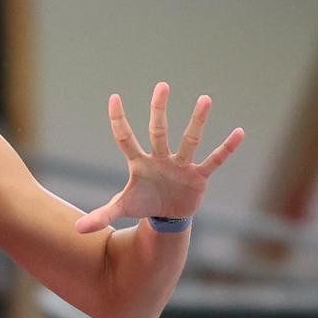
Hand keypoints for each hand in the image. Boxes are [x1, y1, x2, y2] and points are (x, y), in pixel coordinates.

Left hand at [76, 82, 243, 234]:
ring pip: (188, 140)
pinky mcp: (198, 176)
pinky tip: (239, 133)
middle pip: (158, 131)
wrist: (166, 215)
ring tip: (205, 99)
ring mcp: (180, 165)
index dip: (119, 120)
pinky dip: (226, 149)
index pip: (126, 138)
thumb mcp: (122, 209)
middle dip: (159, 110)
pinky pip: (214, 160)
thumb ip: (101, 216)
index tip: (114, 98)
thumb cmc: (143, 203)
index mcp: (140, 162)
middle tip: (162, 86)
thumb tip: (77, 231)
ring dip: (197, 121)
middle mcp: (160, 158)